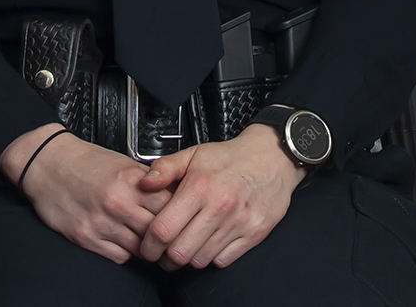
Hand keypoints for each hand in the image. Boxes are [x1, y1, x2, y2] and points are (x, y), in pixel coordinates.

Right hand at [0, 125, 172, 263]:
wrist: (48, 163)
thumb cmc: (85, 161)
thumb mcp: (121, 162)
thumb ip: (146, 180)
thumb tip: (173, 194)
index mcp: (130, 180)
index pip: (169, 205)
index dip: (179, 213)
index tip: (181, 216)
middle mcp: (117, 203)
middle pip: (157, 230)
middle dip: (165, 235)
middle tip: (169, 235)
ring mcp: (101, 222)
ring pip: (140, 249)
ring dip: (147, 247)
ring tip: (148, 241)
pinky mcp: (86, 238)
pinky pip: (119, 257)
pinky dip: (126, 252)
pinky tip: (125, 242)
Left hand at [136, 124, 304, 269]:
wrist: (272, 158)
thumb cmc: (230, 158)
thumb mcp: (194, 154)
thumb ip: (165, 168)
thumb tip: (143, 184)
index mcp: (199, 186)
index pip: (163, 230)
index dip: (149, 244)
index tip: (147, 245)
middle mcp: (219, 206)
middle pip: (180, 252)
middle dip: (165, 257)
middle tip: (163, 251)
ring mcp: (238, 222)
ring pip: (200, 260)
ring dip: (189, 257)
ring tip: (186, 244)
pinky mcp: (254, 234)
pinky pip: (223, 261)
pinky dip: (212, 257)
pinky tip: (208, 242)